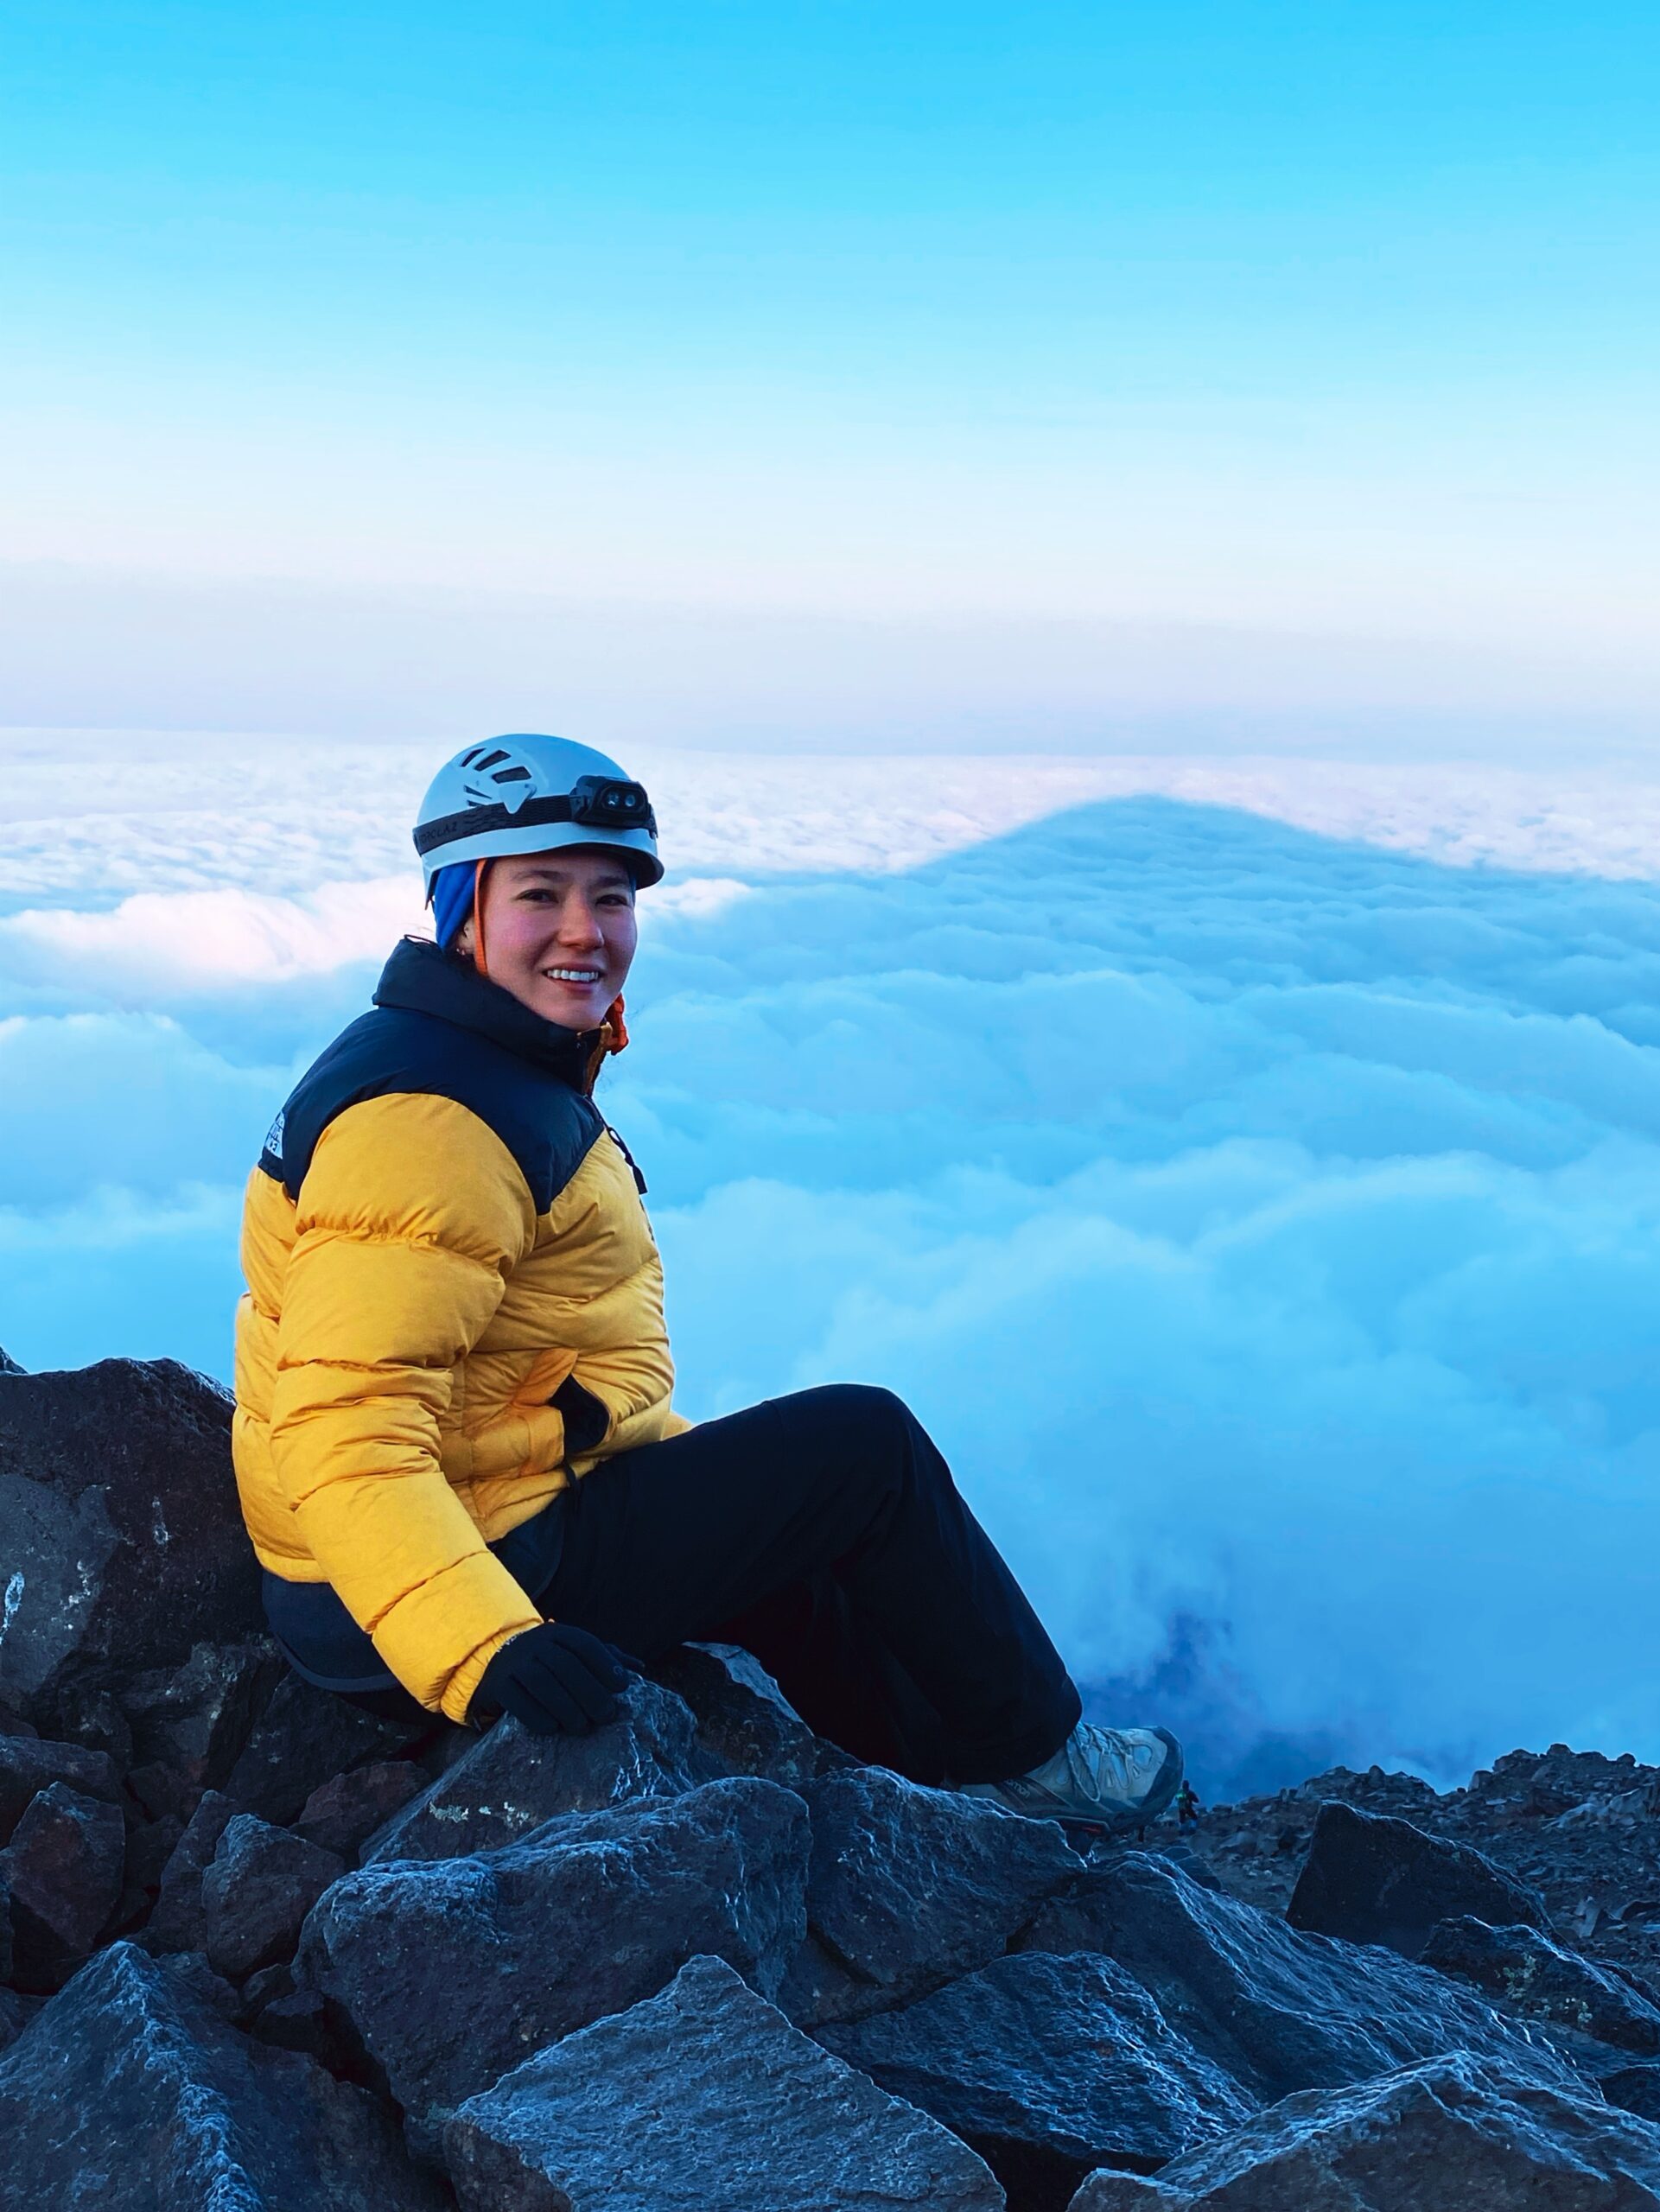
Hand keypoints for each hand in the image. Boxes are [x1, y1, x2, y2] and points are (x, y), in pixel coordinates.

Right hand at [472, 1623, 637, 1735]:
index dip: (606, 1664)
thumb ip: (606, 1658)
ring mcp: (514, 1663)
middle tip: (606, 1715)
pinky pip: (516, 1699)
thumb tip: (639, 1669)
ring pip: (541, 1681)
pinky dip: (535, 1714)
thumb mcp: (574, 1653)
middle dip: (589, 1691)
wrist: (497, 1661)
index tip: (623, 1687)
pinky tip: (551, 1728)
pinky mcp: (498, 1685)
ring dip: (565, 1706)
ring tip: (582, 1727)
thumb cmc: (548, 1661)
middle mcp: (536, 1643)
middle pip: (565, 1665)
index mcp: (559, 1633)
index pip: (585, 1644)